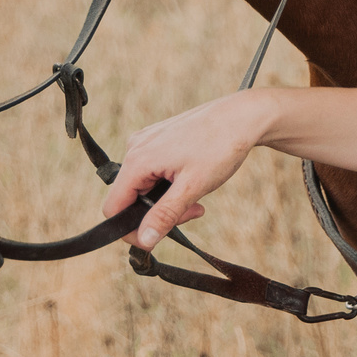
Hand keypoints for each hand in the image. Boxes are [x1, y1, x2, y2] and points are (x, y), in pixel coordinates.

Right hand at [103, 90, 273, 251]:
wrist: (243, 115)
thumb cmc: (220, 147)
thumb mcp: (192, 187)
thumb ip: (165, 215)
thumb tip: (144, 241)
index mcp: (137, 159)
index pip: (113, 208)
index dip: (131, 229)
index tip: (161, 233)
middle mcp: (135, 148)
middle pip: (130, 199)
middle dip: (158, 213)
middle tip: (192, 211)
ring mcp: (146, 141)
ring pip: (144, 187)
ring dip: (167, 200)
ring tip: (197, 196)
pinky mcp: (158, 139)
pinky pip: (153, 172)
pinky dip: (170, 184)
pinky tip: (193, 180)